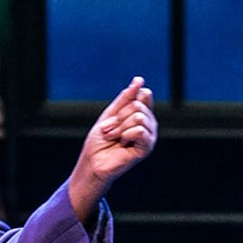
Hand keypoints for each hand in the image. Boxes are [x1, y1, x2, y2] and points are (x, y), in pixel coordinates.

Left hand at [67, 76, 157, 222]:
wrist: (93, 161)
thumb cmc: (100, 140)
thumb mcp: (110, 114)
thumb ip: (125, 98)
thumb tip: (139, 80)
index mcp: (140, 114)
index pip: (143, 95)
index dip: (128, 99)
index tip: (115, 113)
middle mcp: (148, 123)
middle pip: (138, 105)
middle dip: (118, 117)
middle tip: (110, 130)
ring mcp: (149, 135)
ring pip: (139, 117)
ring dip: (120, 127)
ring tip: (114, 137)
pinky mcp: (147, 147)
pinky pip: (140, 130)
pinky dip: (126, 134)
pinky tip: (123, 144)